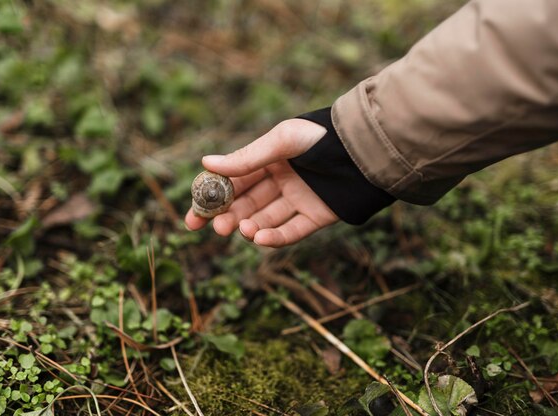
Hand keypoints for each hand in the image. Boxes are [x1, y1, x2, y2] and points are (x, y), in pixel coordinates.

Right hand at [184, 119, 338, 246]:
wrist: (364, 149)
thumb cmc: (321, 136)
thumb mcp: (281, 141)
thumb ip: (246, 157)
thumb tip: (207, 163)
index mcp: (269, 160)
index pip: (234, 182)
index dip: (212, 198)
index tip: (194, 215)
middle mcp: (281, 181)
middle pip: (247, 204)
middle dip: (229, 218)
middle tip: (217, 228)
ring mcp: (298, 200)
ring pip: (266, 219)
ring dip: (250, 227)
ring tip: (242, 230)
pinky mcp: (316, 216)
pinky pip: (292, 231)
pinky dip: (275, 238)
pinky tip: (260, 238)